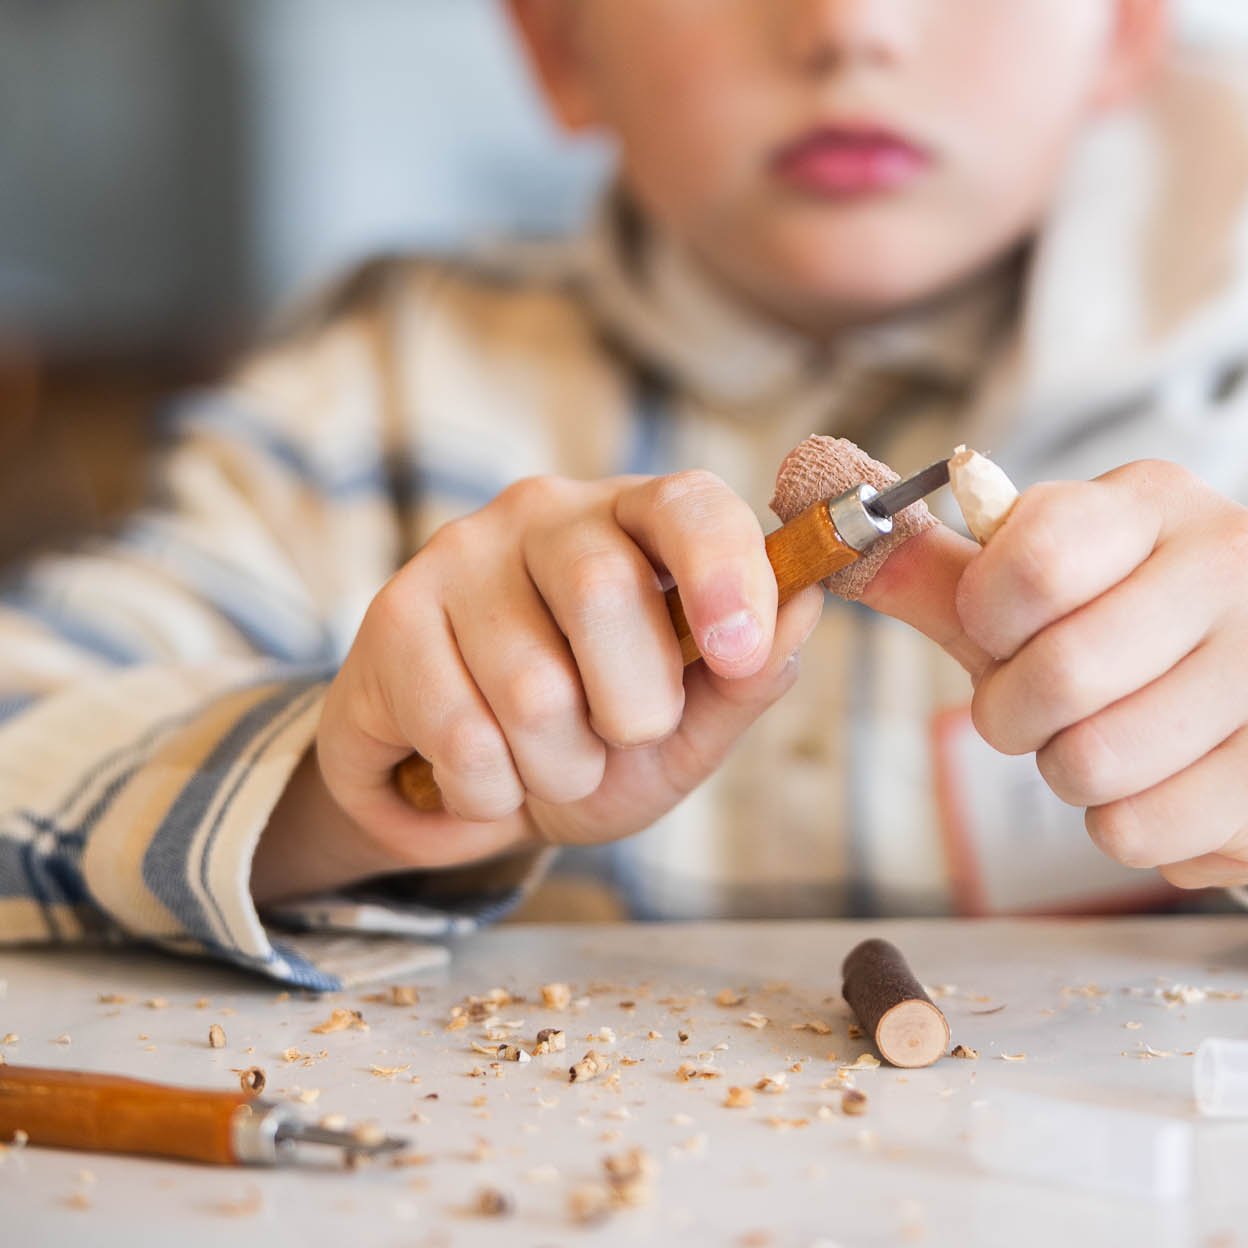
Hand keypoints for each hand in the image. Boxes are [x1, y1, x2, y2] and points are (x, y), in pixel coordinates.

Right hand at [252, 473, 820, 900]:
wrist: (470, 795)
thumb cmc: (595, 743)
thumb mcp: (688, 728)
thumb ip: (749, 676)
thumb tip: (805, 605)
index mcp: (637, 521)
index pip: (688, 503)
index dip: (721, 568)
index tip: (740, 650)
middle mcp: (547, 513)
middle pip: (604, 589)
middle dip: (630, 707)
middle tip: (618, 739)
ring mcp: (461, 554)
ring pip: (529, 682)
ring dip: (555, 766)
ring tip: (547, 761)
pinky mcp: (392, 614)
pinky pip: (459, 731)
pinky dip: (488, 789)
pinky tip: (480, 772)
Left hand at [859, 459, 1247, 890]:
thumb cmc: (1119, 624)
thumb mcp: (1031, 580)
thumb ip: (929, 568)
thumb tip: (822, 534)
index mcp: (1160, 499)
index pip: (1029, 560)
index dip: (985, 616)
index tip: (998, 625)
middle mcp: (1239, 564)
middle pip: (1057, 675)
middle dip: (1012, 709)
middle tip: (1034, 702)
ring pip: (1092, 763)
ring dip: (1063, 768)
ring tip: (1099, 732)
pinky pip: (1137, 831)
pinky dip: (1115, 823)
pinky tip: (1154, 778)